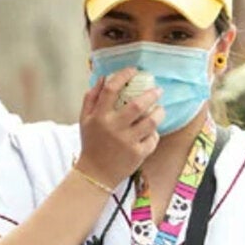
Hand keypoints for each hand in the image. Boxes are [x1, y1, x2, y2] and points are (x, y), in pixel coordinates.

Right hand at [77, 67, 165, 185]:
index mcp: (99, 117)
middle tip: (157, 90)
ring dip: (159, 112)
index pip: (111, 89)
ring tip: (160, 109)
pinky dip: (154, 133)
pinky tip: (152, 131)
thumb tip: (103, 77)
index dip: (123, 76)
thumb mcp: (85, 120)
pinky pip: (153, 138)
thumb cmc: (91, 143)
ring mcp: (127, 142)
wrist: (95, 174)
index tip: (133, 70)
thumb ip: (91, 98)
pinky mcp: (138, 154)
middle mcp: (114, 128)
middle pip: (138, 104)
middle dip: (151, 94)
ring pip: (151, 121)